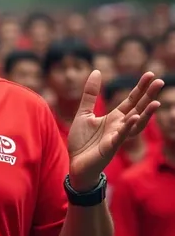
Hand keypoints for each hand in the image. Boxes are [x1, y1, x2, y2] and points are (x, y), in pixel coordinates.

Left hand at [68, 71, 163, 190]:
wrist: (75, 164)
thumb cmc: (82, 141)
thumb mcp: (84, 113)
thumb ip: (91, 94)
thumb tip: (97, 71)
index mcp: (115, 118)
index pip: (132, 100)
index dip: (140, 88)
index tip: (150, 74)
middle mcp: (120, 126)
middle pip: (138, 108)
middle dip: (149, 96)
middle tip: (160, 81)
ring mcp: (117, 137)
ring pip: (136, 124)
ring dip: (146, 114)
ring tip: (156, 102)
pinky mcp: (110, 147)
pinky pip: (122, 136)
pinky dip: (128, 127)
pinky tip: (135, 117)